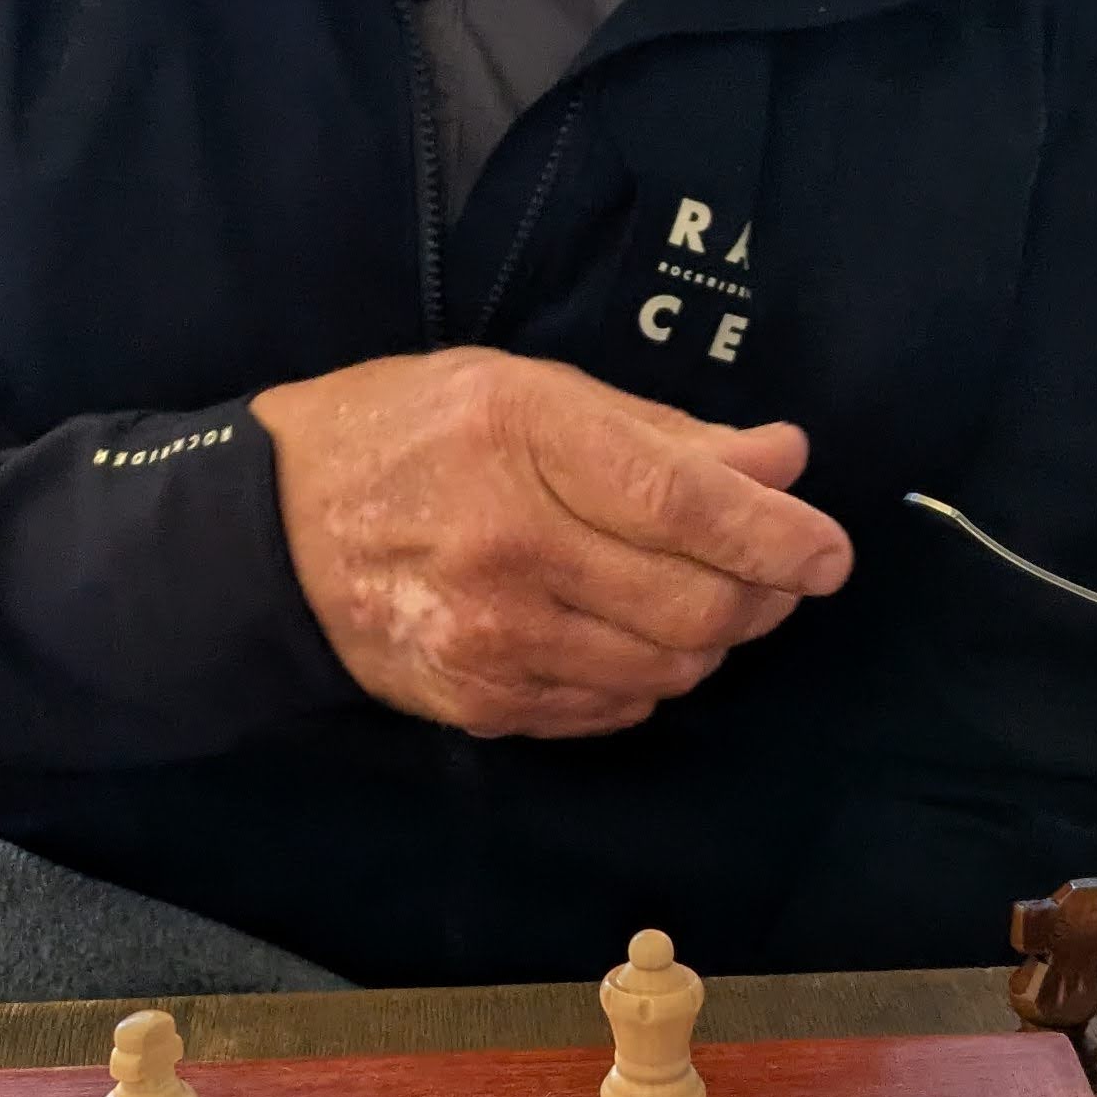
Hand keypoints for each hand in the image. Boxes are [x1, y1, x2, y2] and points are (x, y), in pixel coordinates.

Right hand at [253, 349, 852, 739]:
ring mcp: (492, 637)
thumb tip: (782, 460)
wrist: (266, 534)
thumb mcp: (524, 391)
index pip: (684, 502)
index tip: (829, 552)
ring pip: (666, 665)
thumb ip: (660, 433)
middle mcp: (509, 545)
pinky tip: (629, 634)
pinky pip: (613, 705)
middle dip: (759, 594)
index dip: (775, 535)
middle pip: (694, 602)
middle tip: (773, 573)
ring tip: (700, 597)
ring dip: (710, 639)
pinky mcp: (480, 702)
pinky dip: (649, 676)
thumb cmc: (405, 435)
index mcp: (521, 439)